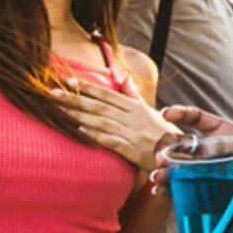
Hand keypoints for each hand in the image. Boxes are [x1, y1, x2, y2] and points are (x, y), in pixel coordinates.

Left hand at [55, 81, 179, 171]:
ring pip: (101, 121)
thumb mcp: (149, 111)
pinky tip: (80, 130)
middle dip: (75, 98)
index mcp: (135, 107)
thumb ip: (133, 95)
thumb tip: (123, 78)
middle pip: (99, 106)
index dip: (87, 87)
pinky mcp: (133, 150)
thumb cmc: (162, 132)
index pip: (107, 94)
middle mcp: (132, 117)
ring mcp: (132, 133)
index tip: (67, 80)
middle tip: (51, 92)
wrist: (180, 155)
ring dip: (79, 114)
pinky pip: (111, 141)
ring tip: (58, 109)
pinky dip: (96, 135)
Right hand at [148, 105, 232, 194]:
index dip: (182, 113)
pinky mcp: (204, 189)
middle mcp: (210, 150)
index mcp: (225, 134)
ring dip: (164, 170)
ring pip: (176, 165)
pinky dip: (169, 188)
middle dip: (166, 146)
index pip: (199, 119)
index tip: (166, 113)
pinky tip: (161, 191)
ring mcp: (204, 170)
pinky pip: (181, 187)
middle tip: (160, 159)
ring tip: (158, 178)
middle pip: (180, 142)